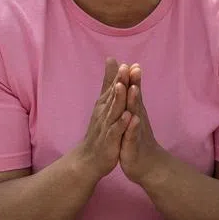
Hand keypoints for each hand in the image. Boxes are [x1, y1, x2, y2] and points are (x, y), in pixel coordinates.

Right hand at [75, 58, 131, 179]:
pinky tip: (128, 116)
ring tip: (124, 86)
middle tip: (124, 68)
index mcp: (105, 104)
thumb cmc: (100, 130)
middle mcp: (104, 113)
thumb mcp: (104, 104)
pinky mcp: (110, 140)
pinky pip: (116, 131)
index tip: (126, 62)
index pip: (113, 86)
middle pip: (113, 95)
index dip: (119, 75)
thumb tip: (112, 61)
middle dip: (119, 81)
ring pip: (114, 110)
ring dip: (119, 99)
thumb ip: (108, 82)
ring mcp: (107, 126)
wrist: (89, 158)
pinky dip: (122, 123)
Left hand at [119, 65, 164, 182]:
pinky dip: (133, 126)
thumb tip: (131, 82)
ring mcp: (136, 130)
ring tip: (133, 88)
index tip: (129, 61)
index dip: (131, 78)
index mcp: (134, 111)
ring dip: (134, 101)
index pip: (133, 92)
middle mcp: (138, 118)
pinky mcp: (133, 144)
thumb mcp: (133, 117)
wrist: (147, 165)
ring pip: (135, 114)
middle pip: (136, 98)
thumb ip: (132, 100)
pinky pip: (133, 134)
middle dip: (134, 83)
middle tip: (133, 67)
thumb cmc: (137, 138)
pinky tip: (133, 119)